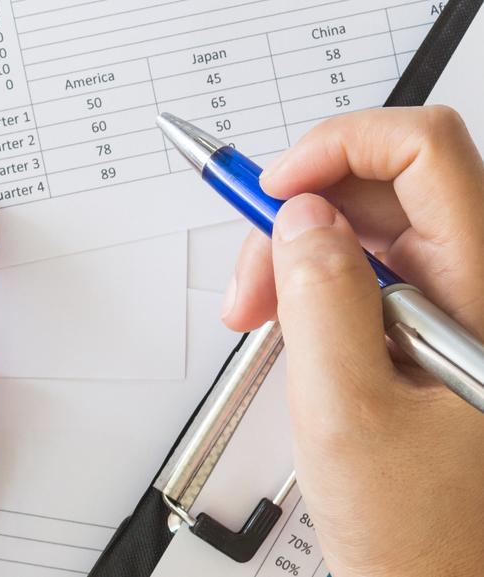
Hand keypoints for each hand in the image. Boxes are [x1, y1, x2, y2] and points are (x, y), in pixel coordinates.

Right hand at [223, 107, 483, 576]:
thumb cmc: (417, 526)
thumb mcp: (347, 411)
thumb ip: (322, 300)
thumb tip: (302, 219)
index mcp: (482, 293)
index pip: (424, 152)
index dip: (341, 147)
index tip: (276, 187)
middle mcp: (476, 286)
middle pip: (384, 186)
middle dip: (299, 215)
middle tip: (252, 278)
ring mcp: (450, 304)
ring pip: (363, 226)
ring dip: (295, 253)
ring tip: (257, 312)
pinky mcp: (422, 323)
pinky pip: (358, 269)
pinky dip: (307, 282)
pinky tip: (286, 322)